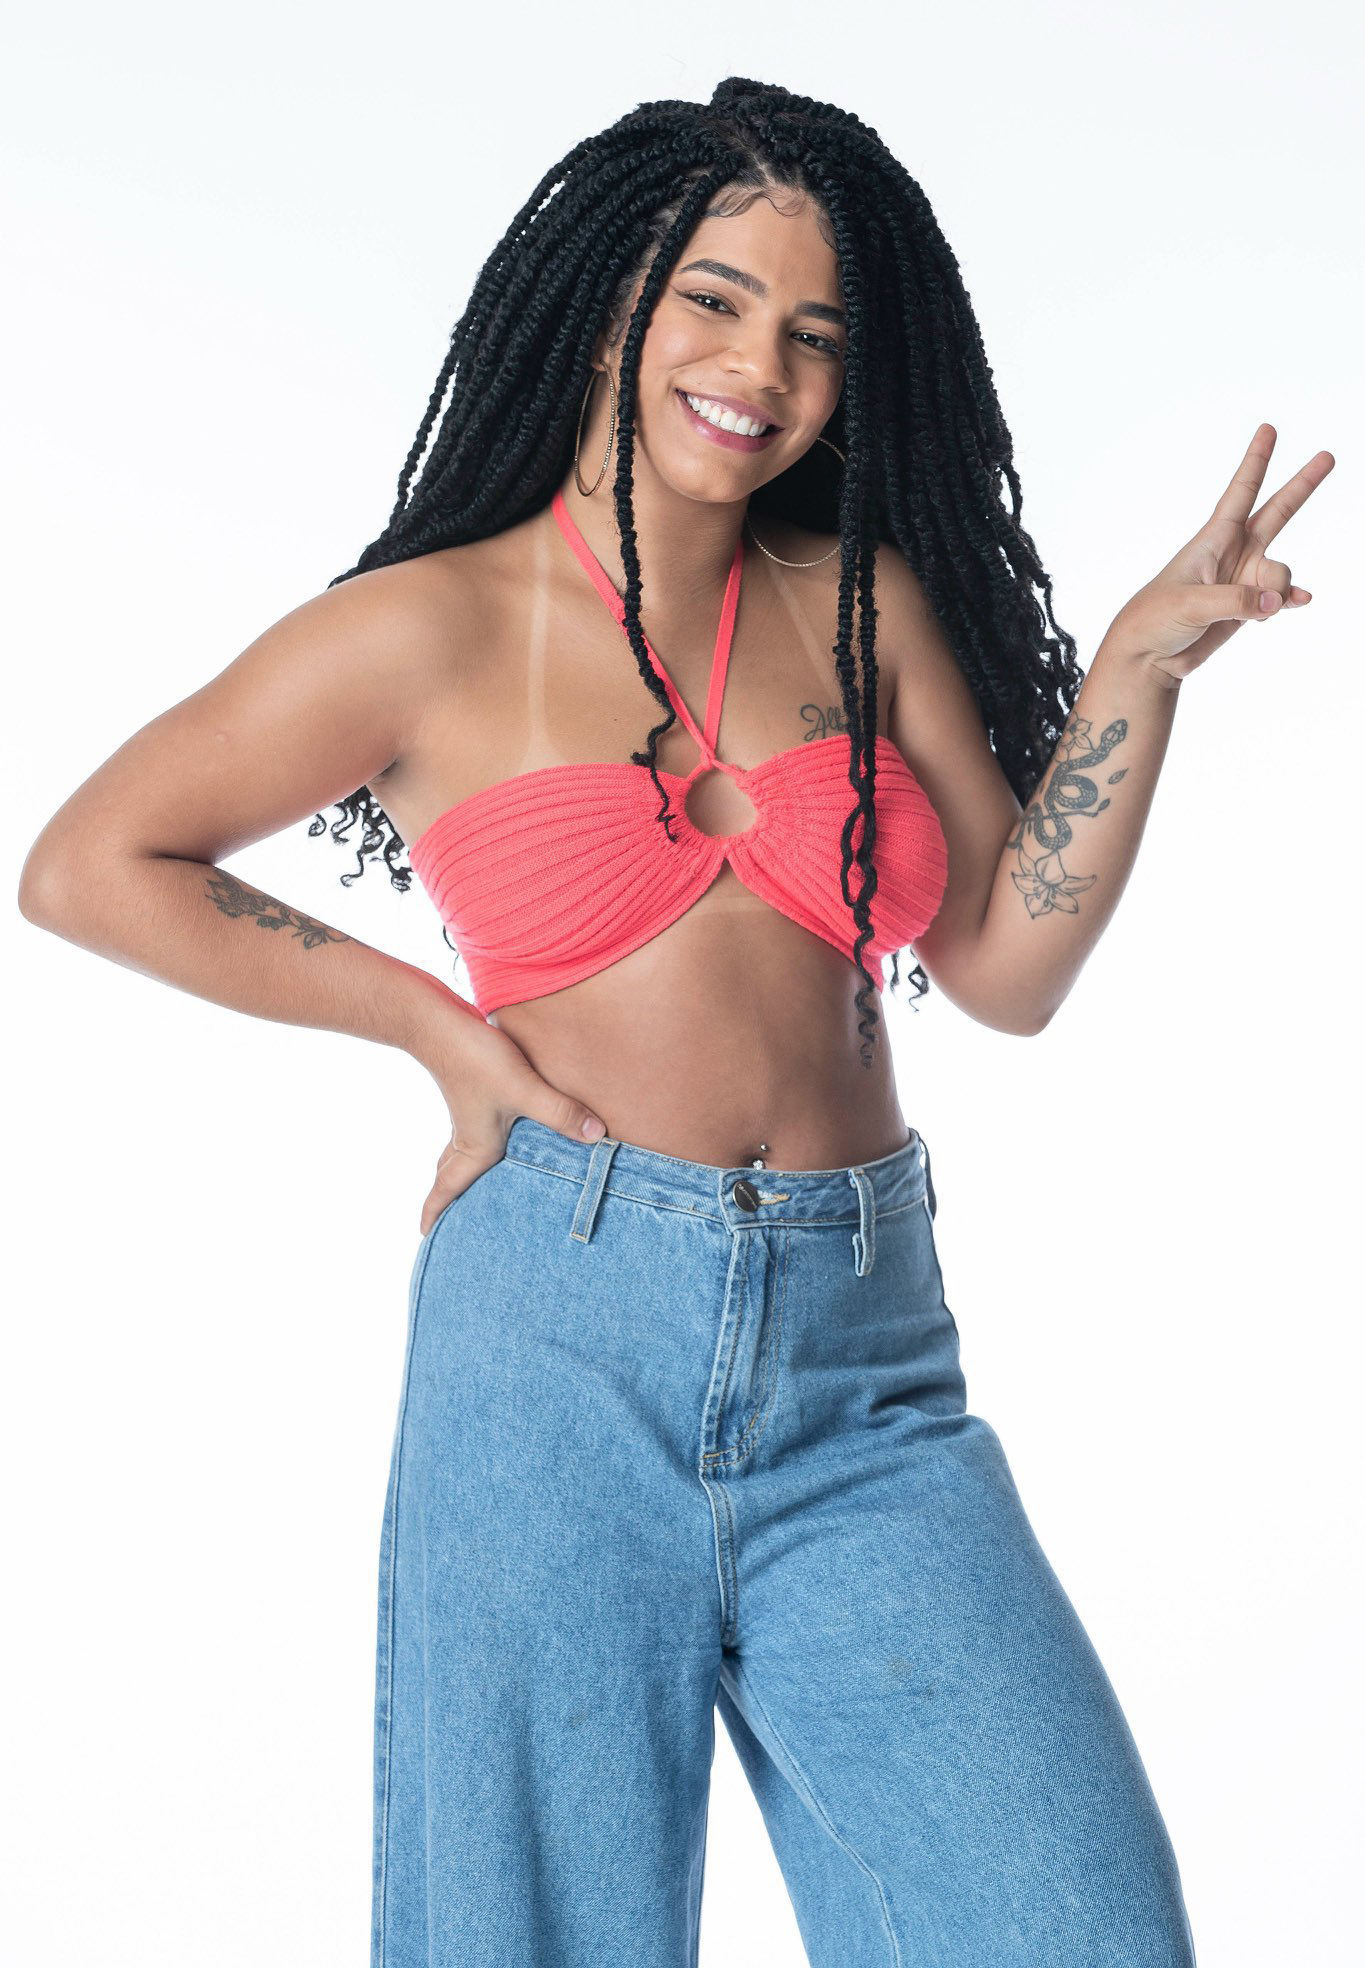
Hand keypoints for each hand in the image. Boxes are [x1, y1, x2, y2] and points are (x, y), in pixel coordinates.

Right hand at [417, 1018, 606, 1237]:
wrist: (440, 1023)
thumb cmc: (475, 1060)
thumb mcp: (523, 1089)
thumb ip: (560, 1113)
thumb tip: (596, 1136)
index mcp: (476, 1148)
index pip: (447, 1190)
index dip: (435, 1215)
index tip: (427, 1237)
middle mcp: (468, 1137)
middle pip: (451, 1178)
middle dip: (449, 1202)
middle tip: (451, 1224)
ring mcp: (468, 1116)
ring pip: (460, 1156)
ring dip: (462, 1174)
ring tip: (474, 1189)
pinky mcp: (474, 1095)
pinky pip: (474, 1133)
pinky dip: (478, 1147)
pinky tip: (498, 1137)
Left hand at [1107, 423, 1333, 685]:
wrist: (1148, 657)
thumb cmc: (1154, 619)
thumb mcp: (1190, 604)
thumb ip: (1237, 600)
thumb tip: (1276, 602)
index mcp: (1213, 540)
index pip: (1240, 492)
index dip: (1255, 460)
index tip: (1268, 429)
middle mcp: (1234, 553)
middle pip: (1277, 511)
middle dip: (1302, 484)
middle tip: (1328, 456)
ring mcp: (1244, 580)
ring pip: (1281, 572)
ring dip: (1277, 590)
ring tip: (1255, 609)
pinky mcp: (1249, 607)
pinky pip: (1281, 598)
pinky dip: (1289, 600)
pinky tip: (1297, 602)